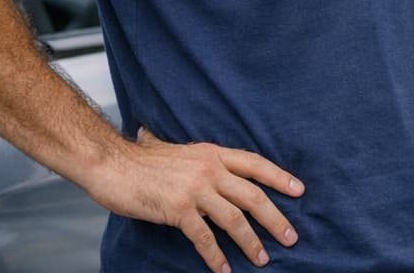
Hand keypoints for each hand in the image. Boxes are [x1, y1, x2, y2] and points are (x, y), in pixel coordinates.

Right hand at [85, 127, 303, 272]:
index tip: (300, 191)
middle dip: (275, 218)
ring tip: (263, 258)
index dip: (279, 178)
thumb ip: (202, 160)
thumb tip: (216, 165)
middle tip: (291, 237)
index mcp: (213, 153)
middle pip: (253, 196)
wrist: (113, 164)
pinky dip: (216, 256)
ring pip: (234, 219)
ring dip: (251, 242)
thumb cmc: (143, 161)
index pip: (256, 164)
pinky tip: (224, 270)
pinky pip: (204, 237)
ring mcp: (194, 189)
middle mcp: (209, 169)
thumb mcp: (182, 152)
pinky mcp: (178, 210)